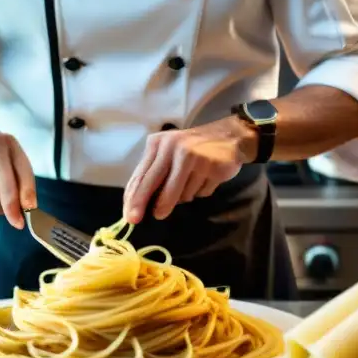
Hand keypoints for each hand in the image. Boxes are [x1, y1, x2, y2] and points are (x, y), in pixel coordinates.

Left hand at [123, 118, 254, 223]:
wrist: (229, 137)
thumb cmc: (192, 148)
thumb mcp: (168, 153)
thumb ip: (154, 174)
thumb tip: (138, 204)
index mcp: (158, 143)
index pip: (141, 174)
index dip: (134, 197)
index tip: (128, 216)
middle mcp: (174, 147)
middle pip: (155, 182)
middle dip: (145, 204)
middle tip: (136, 220)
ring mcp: (194, 157)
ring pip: (180, 194)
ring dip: (184, 196)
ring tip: (192, 179)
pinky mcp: (212, 167)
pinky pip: (200, 193)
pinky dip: (201, 191)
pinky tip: (206, 177)